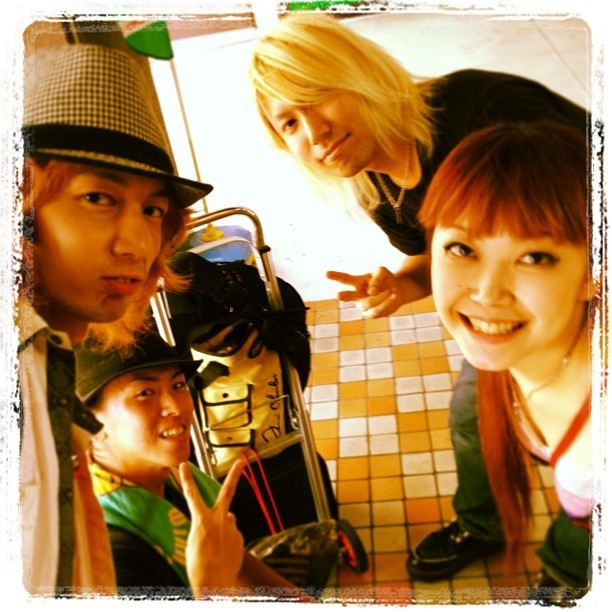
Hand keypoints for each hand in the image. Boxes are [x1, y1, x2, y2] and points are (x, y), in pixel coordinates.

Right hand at [179, 460, 244, 596]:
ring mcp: (232, 527)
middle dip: (235, 474)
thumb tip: (220, 518)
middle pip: (228, 490)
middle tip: (242, 460)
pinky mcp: (239, 537)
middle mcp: (219, 519)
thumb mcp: (193, 542)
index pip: (191, 494)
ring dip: (221, 528)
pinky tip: (221, 554)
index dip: (186, 479)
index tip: (183, 465)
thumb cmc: (198, 567)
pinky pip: (231, 534)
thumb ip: (205, 525)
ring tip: (213, 548)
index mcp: (202, 520)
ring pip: (226, 520)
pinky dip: (226, 541)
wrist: (214, 585)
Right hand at [326, 267, 403, 317]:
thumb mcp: (382, 271)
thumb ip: (376, 278)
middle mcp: (357, 295)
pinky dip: (386, 303)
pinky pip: (376, 311)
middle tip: (338, 295)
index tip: (326, 273)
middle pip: (348, 296)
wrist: (398, 290)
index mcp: (357, 282)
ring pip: (368, 303)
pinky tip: (393, 296)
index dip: (335, 276)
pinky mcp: (370, 314)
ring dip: (382, 296)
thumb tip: (370, 292)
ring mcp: (362, 306)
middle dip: (344, 296)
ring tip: (392, 290)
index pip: (344, 279)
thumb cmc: (386, 279)